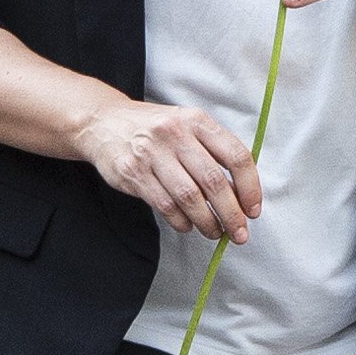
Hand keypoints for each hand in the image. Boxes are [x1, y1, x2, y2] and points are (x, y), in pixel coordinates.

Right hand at [72, 93, 259, 239]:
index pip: (236, 156)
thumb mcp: (186, 126)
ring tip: (214, 232)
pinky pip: (164, 205)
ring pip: (189, 197)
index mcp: (197, 121)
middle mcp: (175, 133)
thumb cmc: (154, 129)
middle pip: (214, 182)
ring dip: (207, 222)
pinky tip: (187, 225)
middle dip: (231, 214)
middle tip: (239, 233)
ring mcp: (152, 153)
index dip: (250, 188)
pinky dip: (181, 221)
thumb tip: (240, 194)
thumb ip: (213, 152)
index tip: (253, 210)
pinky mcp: (132, 173)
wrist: (103, 122)